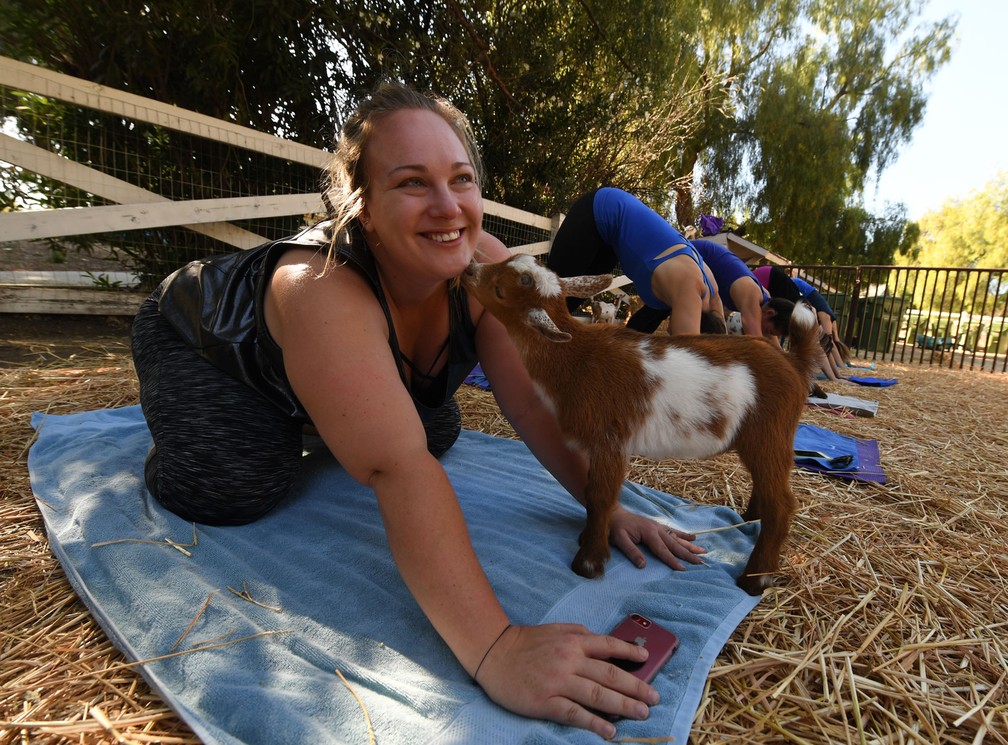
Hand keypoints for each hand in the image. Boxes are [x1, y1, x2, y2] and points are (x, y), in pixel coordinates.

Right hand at [475, 623, 658, 739]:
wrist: (493, 653)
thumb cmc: (525, 642)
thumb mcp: (555, 629)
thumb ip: (579, 633)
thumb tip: (602, 641)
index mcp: (573, 641)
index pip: (608, 646)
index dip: (629, 653)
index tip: (647, 660)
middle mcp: (569, 660)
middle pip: (609, 674)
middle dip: (636, 687)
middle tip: (654, 698)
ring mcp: (558, 682)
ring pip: (597, 694)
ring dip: (623, 705)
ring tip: (642, 714)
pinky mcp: (545, 702)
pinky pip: (574, 713)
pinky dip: (594, 722)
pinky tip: (609, 730)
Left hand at [608, 506, 705, 570]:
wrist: (613, 513)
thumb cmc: (615, 528)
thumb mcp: (619, 540)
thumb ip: (631, 551)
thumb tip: (643, 565)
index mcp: (648, 533)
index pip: (662, 550)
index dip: (672, 560)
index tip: (683, 569)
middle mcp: (656, 529)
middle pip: (674, 544)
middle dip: (688, 554)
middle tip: (701, 563)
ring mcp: (658, 526)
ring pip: (677, 537)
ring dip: (690, 545)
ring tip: (703, 551)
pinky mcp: (657, 525)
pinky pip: (673, 531)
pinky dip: (683, 534)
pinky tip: (693, 538)